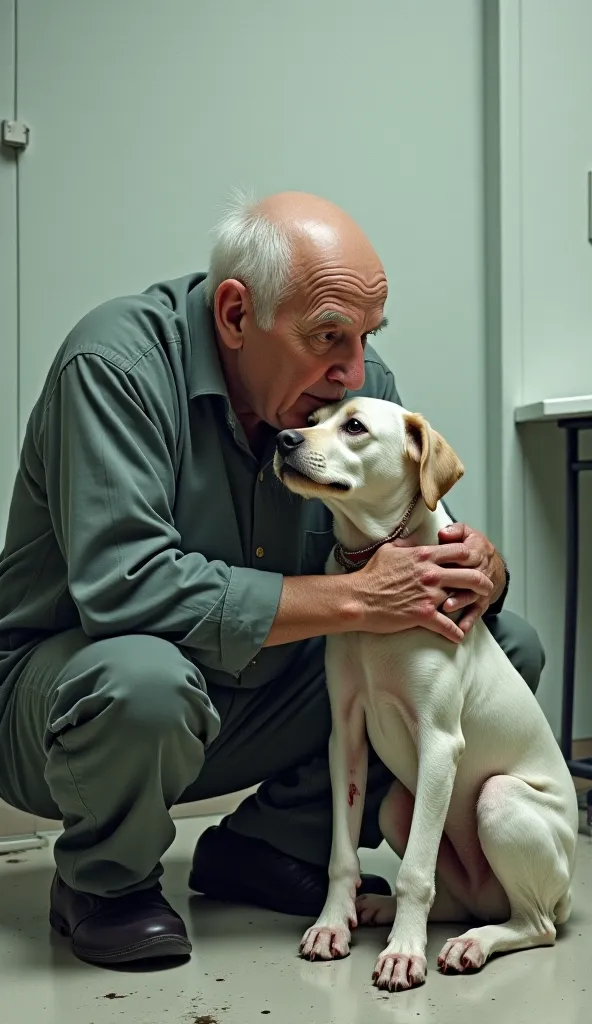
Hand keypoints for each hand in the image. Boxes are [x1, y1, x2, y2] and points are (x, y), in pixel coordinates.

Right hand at [352, 538, 492, 643]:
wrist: (359, 598)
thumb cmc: (371, 575)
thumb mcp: (390, 550)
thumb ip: (408, 544)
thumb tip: (416, 539)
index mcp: (424, 555)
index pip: (459, 551)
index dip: (471, 557)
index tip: (474, 563)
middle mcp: (431, 573)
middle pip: (470, 575)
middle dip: (482, 581)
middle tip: (487, 587)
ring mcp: (429, 595)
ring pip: (460, 600)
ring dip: (468, 607)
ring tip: (476, 612)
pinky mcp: (423, 615)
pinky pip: (447, 626)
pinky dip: (455, 632)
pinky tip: (459, 636)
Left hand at [437, 523, 505, 632]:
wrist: (493, 564)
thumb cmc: (472, 548)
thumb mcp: (466, 534)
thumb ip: (455, 531)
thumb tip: (444, 533)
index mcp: (474, 551)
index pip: (464, 553)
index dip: (452, 557)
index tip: (437, 561)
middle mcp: (480, 571)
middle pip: (468, 576)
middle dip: (456, 582)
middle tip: (439, 586)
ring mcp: (480, 589)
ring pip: (471, 595)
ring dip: (459, 601)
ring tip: (446, 607)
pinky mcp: (481, 602)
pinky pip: (475, 613)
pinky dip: (468, 621)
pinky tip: (459, 630)